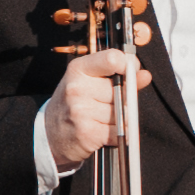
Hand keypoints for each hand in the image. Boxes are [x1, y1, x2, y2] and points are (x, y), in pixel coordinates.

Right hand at [44, 47, 144, 171]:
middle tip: (105, 104)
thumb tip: (145, 75)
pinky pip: (118, 131)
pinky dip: (116, 134)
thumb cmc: (74, 104)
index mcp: (79, 69)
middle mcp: (77, 88)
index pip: (112, 59)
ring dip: (118, 119)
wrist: (49, 134)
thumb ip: (119, 77)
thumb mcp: (90, 83)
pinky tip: (102, 131)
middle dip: (122, 100)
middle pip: (121, 91)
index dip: (128, 66)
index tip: (131, 72)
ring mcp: (81, 111)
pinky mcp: (87, 133)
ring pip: (122, 113)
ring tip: (100, 119)